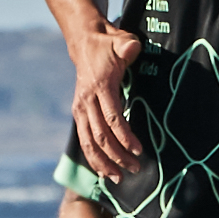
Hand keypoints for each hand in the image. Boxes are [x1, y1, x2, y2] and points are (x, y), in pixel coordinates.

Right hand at [71, 24, 145, 178]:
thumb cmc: (108, 44)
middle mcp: (86, 100)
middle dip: (118, 155)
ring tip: (119, 177)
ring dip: (104, 162)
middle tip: (136, 168)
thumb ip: (127, 46)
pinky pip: (84, 140)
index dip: (125, 136)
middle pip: (101, 135)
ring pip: (89, 142)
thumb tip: (132, 48)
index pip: (113, 117)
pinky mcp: (78, 113)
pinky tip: (103, 172)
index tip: (139, 150)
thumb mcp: (120, 40)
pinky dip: (93, 158)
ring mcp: (80, 108)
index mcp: (100, 86)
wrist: (85, 43)